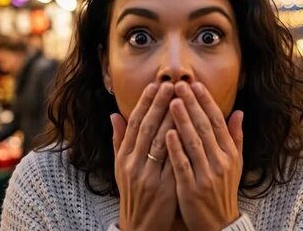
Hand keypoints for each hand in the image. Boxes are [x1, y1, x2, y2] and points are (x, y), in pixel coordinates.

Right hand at [111, 82, 177, 230]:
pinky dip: (180, 144)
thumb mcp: (121, 168)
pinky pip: (173, 161)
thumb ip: (120, 141)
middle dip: (159, 105)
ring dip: (171, 119)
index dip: (144, 103)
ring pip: (160, 142)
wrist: (140, 227)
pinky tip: (188, 130)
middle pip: (147, 128)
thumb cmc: (134, 194)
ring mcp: (148, 176)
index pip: (134, 124)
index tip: (155, 85)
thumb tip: (114, 115)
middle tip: (171, 85)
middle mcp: (133, 165)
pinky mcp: (163, 188)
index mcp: (124, 158)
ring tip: (182, 100)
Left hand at [166, 81, 243, 230]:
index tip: (195, 84)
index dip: (206, 102)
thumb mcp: (235, 163)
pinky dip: (176, 148)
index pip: (217, 121)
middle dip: (192, 104)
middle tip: (179, 85)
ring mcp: (207, 175)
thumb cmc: (223, 190)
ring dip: (183, 120)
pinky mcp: (192, 189)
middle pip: (205, 127)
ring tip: (171, 101)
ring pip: (194, 142)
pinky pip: (183, 165)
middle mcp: (220, 161)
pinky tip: (167, 133)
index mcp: (229, 153)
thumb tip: (239, 111)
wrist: (219, 224)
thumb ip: (235, 137)